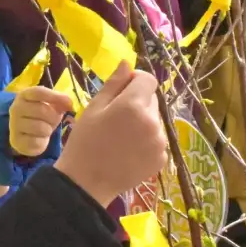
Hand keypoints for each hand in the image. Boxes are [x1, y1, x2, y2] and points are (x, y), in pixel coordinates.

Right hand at [9, 86, 72, 156]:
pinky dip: (42, 141)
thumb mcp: (50, 105)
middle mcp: (16, 108)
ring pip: (41, 127)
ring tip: (45, 129)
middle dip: (54, 117)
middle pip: (42, 110)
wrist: (25, 135)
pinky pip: (37, 141)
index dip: (55, 97)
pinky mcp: (16, 140)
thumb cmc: (40, 116)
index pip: (38, 92)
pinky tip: (39, 139)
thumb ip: (60, 102)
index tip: (69, 103)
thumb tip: (70, 104)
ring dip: (48, 130)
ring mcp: (14, 125)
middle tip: (54, 120)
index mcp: (24, 95)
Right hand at [55, 62, 167, 206]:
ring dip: (142, 122)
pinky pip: (157, 139)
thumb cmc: (84, 142)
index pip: (148, 79)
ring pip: (155, 120)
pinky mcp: (162, 158)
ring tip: (121, 137)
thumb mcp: (93, 108)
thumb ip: (114, 84)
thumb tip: (127, 63)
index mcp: (134, 105)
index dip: (135, 81)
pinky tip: (128, 151)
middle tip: (115, 119)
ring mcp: (160, 141)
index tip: (120, 92)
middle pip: (152, 100)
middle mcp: (153, 121)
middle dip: (138, 103)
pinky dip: (146, 140)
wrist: (86, 183)